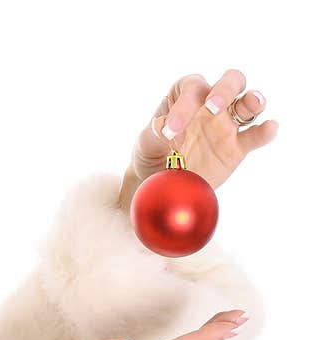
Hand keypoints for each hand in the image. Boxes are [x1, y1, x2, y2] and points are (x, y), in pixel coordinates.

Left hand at [118, 69, 278, 212]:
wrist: (161, 182)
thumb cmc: (151, 154)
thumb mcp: (145, 145)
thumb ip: (153, 134)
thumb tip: (161, 126)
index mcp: (184, 96)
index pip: (191, 88)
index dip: (184, 104)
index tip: (170, 131)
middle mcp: (210, 104)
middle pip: (230, 82)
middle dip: (224, 90)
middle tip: (214, 107)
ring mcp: (227, 123)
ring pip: (249, 103)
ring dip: (254, 100)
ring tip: (252, 105)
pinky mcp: (238, 146)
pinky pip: (256, 134)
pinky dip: (266, 130)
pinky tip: (269, 128)